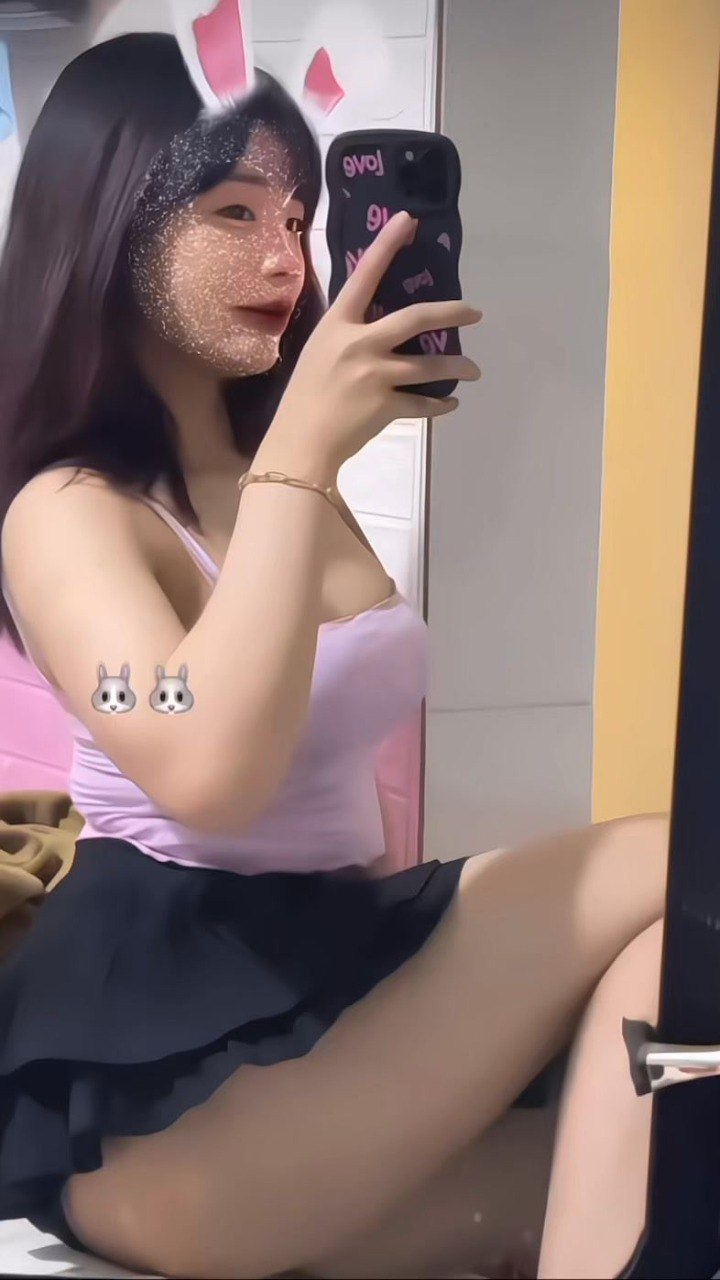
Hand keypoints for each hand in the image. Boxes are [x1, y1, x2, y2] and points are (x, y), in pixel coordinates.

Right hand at [269, 211, 482, 468]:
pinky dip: (441, 404)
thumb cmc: (304, 397)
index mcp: (338, 325)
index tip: (407, 221)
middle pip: (416, 318)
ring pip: (430, 366)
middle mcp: (360, 343)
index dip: (386, 245)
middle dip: (451, 313)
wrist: (300, 442)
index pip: (365, 274)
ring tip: (473, 370)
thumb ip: (347, 336)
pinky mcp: (386, 406)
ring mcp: (375, 375)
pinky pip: (424, 403)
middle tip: (475, 313)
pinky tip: (451, 402)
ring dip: (458, 366)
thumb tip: (378, 330)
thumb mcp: (319, 353)